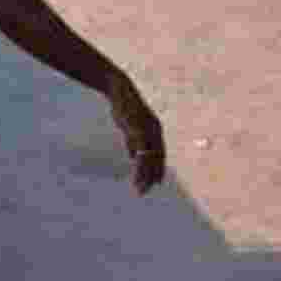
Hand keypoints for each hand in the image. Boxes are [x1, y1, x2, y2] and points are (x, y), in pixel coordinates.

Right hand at [107, 72, 166, 194]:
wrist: (119, 89)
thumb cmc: (124, 106)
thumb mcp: (130, 125)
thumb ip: (133, 141)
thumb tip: (133, 156)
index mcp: (155, 131)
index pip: (160, 155)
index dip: (158, 169)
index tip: (156, 184)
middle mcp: (155, 131)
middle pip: (157, 159)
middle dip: (152, 176)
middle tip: (147, 190)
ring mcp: (147, 129)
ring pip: (149, 157)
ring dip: (144, 174)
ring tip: (139, 187)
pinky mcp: (137, 128)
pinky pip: (140, 151)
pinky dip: (139, 163)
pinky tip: (135, 172)